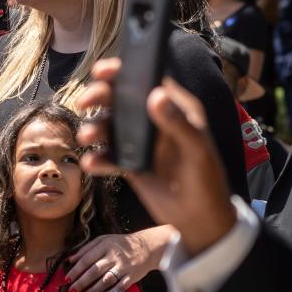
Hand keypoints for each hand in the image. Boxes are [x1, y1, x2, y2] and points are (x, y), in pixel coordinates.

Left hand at [66, 232, 161, 291]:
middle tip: (71, 291)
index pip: (86, 259)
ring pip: (106, 280)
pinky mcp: (131, 276)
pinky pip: (119, 287)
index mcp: (105, 245)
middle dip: (81, 282)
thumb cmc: (120, 244)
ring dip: (93, 290)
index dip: (75, 270)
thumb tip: (69, 259)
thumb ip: (86, 248)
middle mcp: (113, 256)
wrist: (147, 246)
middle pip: (94, 271)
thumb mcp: (103, 240)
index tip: (66, 279)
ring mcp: (123, 267)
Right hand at [76, 59, 235, 255]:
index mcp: (175, 107)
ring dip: (95, 128)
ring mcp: (140, 141)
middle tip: (85, 103)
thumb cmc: (206, 179)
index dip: (125, 71)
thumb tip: (155, 95)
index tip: (103, 71)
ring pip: (110, 126)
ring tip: (87, 137)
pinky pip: (109, 156)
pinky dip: (98, 159)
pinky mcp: (130, 163)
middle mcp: (154, 120)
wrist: (199, 220)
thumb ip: (178, 124)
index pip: (148, 80)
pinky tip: (91, 164)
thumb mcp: (196, 150)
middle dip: (100, 97)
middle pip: (121, 99)